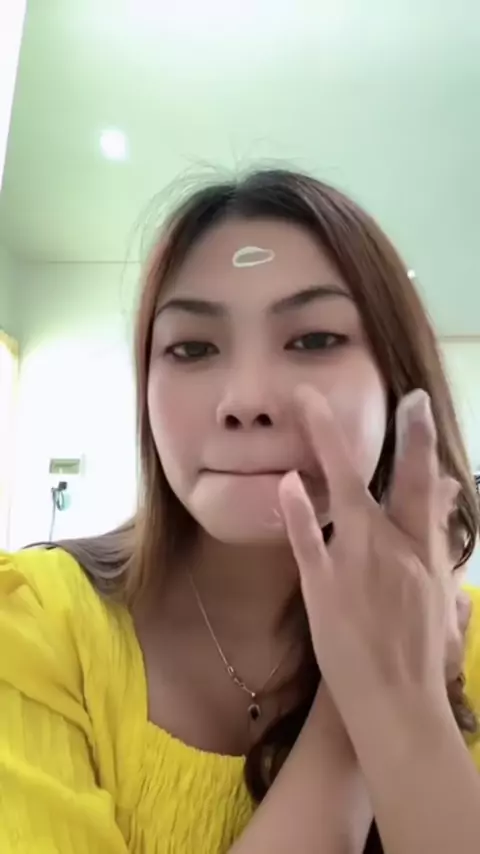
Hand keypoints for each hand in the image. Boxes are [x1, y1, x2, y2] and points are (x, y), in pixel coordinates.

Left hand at [279, 386, 464, 723]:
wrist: (396, 706)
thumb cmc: (421, 659)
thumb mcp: (442, 602)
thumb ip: (440, 547)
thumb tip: (444, 514)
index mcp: (426, 555)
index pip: (427, 489)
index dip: (422, 444)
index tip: (416, 406)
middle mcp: (396, 551)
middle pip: (398, 483)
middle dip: (401, 436)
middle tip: (396, 395)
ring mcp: (358, 565)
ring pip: (346, 494)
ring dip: (327, 446)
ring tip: (308, 406)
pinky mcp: (323, 587)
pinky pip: (308, 540)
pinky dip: (297, 510)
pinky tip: (286, 480)